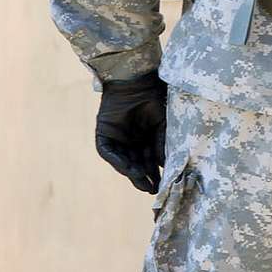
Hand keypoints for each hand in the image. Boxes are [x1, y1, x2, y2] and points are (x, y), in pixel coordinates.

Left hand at [95, 71, 167, 192]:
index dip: (156, 173)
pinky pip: (108, 152)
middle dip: (144, 177)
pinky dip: (118, 161)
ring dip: (132, 172)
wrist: (137, 80)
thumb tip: (167, 166)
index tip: (165, 185)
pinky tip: (129, 169)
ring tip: (142, 182)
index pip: (150, 160)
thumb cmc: (154, 97)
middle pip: (137, 164)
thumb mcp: (163, 124)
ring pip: (123, 161)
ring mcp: (117, 138)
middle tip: (153, 190)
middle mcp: (131, 140)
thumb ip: (163, 144)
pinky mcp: (104, 134)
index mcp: (146, 138)